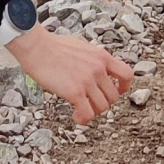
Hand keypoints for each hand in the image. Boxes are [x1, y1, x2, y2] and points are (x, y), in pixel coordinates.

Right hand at [6, 25, 135, 124]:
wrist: (37, 46)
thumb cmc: (52, 45)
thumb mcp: (82, 46)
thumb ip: (92, 58)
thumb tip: (94, 66)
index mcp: (101, 56)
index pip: (127, 74)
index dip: (124, 87)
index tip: (117, 91)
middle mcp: (98, 68)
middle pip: (114, 96)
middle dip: (103, 102)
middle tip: (92, 103)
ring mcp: (88, 80)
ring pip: (102, 107)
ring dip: (93, 111)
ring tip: (82, 109)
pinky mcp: (75, 91)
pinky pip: (87, 113)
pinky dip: (83, 119)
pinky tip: (76, 116)